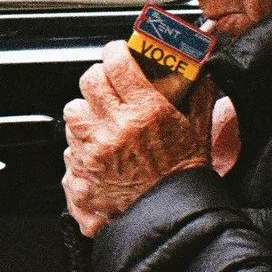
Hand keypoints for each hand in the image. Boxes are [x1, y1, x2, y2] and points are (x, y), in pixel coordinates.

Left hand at [61, 40, 214, 237]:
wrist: (173, 219)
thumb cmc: (185, 176)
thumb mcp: (198, 129)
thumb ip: (198, 93)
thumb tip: (201, 67)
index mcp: (145, 112)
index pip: (117, 62)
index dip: (116, 52)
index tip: (119, 53)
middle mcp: (115, 129)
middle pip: (89, 80)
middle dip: (100, 78)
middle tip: (110, 85)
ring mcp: (94, 153)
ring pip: (73, 111)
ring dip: (86, 111)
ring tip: (102, 120)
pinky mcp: (81, 175)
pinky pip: (70, 147)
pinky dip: (81, 146)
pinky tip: (99, 150)